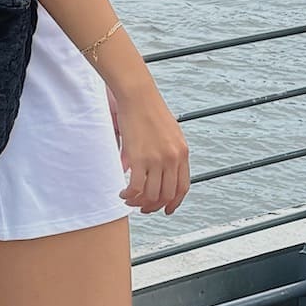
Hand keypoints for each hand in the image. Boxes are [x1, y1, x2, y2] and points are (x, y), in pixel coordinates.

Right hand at [107, 77, 189, 215]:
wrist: (138, 95)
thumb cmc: (149, 109)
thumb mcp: (167, 133)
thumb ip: (164, 154)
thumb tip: (151, 172)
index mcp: (182, 152)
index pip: (183, 186)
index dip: (174, 202)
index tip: (166, 209)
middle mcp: (173, 158)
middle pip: (167, 194)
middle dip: (154, 206)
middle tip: (143, 208)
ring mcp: (157, 159)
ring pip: (151, 194)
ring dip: (139, 202)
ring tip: (129, 199)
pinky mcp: (140, 158)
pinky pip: (136, 188)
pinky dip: (129, 195)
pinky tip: (123, 193)